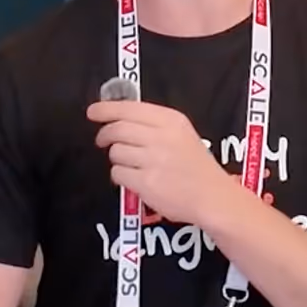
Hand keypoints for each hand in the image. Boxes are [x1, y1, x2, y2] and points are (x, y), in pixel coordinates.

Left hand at [87, 99, 237, 225]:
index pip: (130, 108)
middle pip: (117, 129)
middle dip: (105, 135)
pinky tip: (135, 179)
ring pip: (116, 152)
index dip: (106, 109)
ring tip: (133, 165)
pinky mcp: (146, 182)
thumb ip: (153, 124)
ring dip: (118, 159)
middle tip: (102, 140)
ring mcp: (154, 160)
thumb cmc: (196, 167)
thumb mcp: (182, 134)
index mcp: (172, 121)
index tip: (93, 112)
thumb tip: (117, 118)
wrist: (213, 197)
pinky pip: (117, 173)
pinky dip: (121, 176)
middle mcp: (162, 137)